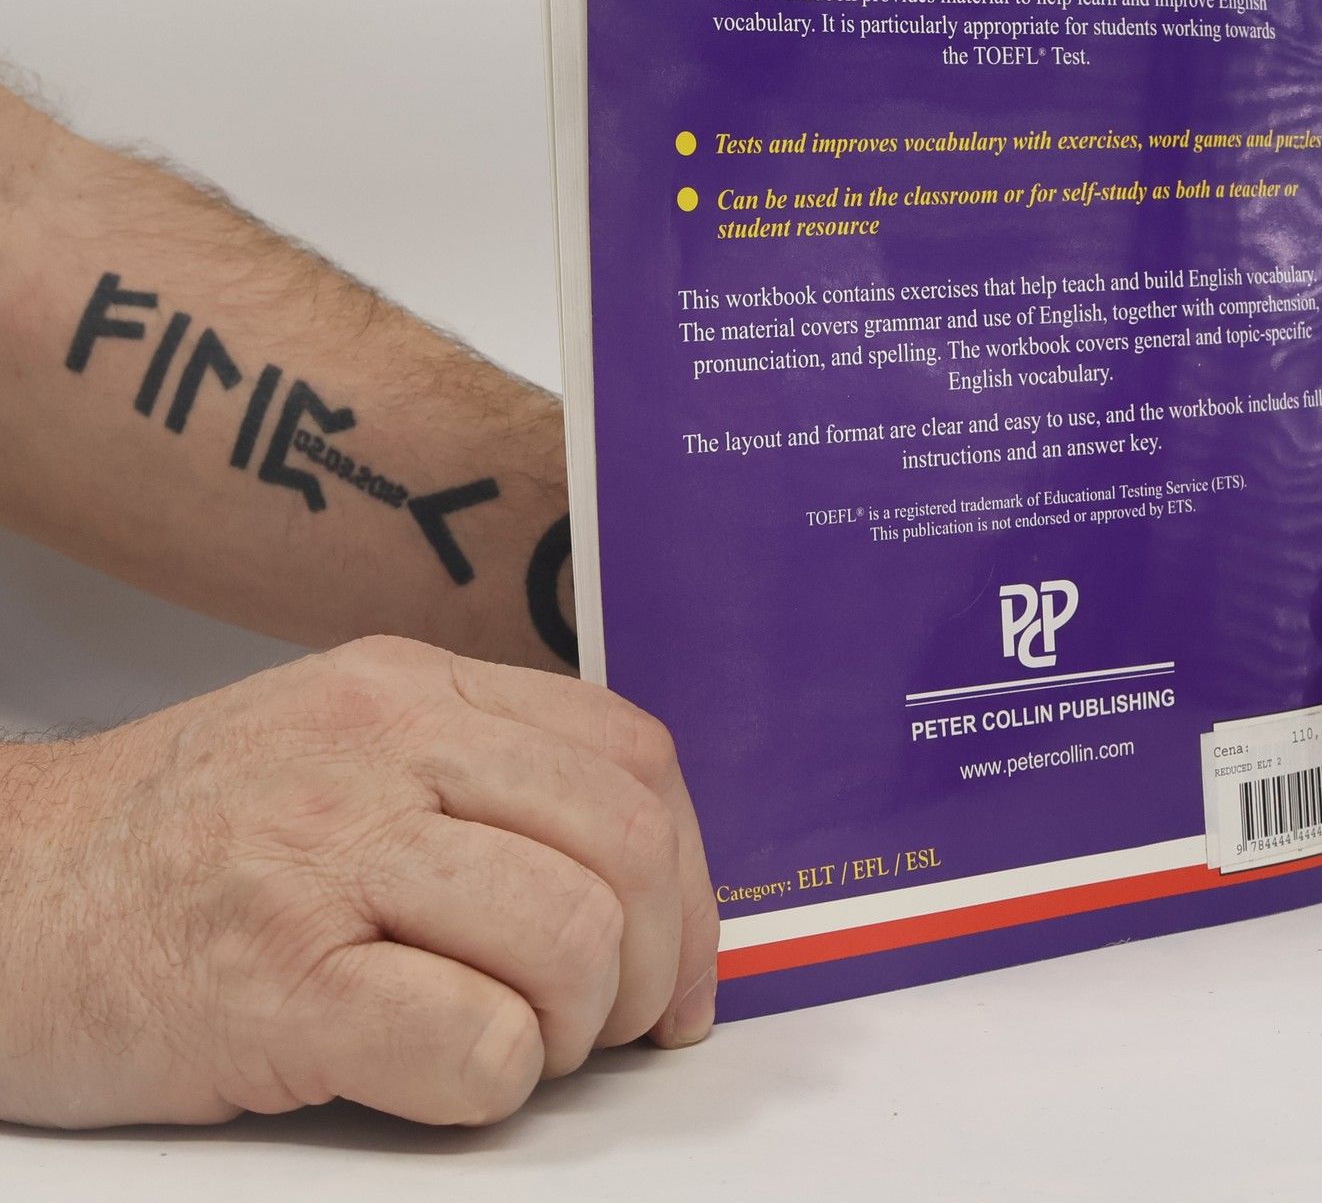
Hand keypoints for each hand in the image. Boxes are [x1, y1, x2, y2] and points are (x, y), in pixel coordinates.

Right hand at [0, 635, 717, 1128]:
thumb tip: (641, 873)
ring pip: (573, 938)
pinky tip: (443, 1077)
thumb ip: (479, 774)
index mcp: (416, 686)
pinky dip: (496, 1084)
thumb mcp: (342, 743)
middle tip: (613, 1024)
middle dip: (655, 961)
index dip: (691, 871)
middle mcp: (386, 746)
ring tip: (518, 1046)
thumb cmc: (182, 840)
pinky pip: (477, 1043)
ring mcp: (328, 857)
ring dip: (577, 1027)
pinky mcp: (276, 983)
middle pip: (627, 844)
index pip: (632, 754)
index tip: (683, 957)